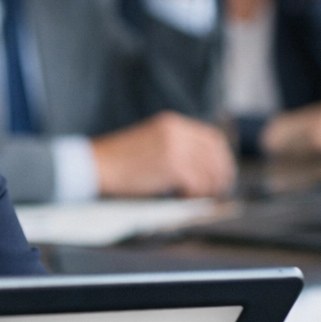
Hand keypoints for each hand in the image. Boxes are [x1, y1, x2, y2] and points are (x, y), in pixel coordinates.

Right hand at [91, 112, 235, 197]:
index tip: (222, 171)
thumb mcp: (151, 141)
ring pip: (208, 170)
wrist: (98, 164)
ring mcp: (175, 148)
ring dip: (208, 186)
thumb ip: (176, 145)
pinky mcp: (171, 166)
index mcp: (172, 123)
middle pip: (215, 153)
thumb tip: (202, 165)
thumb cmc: (120, 159)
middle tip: (219, 189)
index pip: (211, 137)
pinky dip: (195, 193)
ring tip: (200, 196)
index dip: (221, 156)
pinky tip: (184, 197)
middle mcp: (177, 132)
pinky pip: (196, 182)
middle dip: (221, 173)